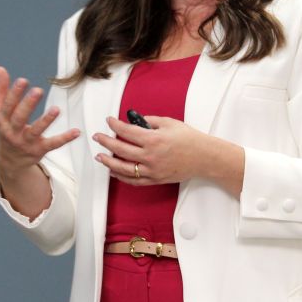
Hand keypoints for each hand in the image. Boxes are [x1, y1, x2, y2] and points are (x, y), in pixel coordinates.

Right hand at [0, 66, 79, 177]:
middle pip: (19, 118)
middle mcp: (13, 132)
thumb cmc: (7, 130)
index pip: (8, 105)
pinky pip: (53, 144)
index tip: (23, 80)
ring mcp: (26, 142)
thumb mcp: (0, 112)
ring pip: (36, 131)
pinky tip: (76, 132)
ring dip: (46, 120)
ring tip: (56, 109)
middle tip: (38, 90)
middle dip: (28, 104)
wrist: (10, 161)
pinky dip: (65, 138)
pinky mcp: (40, 150)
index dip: (14, 93)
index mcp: (3, 120)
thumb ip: (1, 90)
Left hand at [93, 115, 244, 196]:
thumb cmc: (189, 139)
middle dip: (106, 142)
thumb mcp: (170, 123)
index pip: (127, 131)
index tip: (109, 121)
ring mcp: (152, 170)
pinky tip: (114, 171)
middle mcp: (150, 156)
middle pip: (121, 149)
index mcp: (154, 139)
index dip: (115, 125)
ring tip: (100, 157)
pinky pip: (134, 180)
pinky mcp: (155, 179)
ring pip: (124, 168)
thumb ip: (150, 121)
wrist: (204, 157)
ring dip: (109, 162)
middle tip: (98, 137)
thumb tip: (134, 121)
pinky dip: (122, 176)